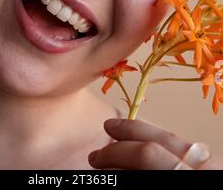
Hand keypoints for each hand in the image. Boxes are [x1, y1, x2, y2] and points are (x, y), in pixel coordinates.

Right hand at [88, 118, 222, 169]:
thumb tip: (109, 165)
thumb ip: (133, 176)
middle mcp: (202, 167)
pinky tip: (150, 142)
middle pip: (162, 139)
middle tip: (106, 130)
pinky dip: (165, 143)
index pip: (146, 155)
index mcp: (185, 175)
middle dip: (129, 132)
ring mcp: (212, 165)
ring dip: (146, 133)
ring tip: (123, 133)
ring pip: (176, 139)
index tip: (96, 160)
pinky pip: (187, 147)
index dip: (116, 154)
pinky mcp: (215, 166)